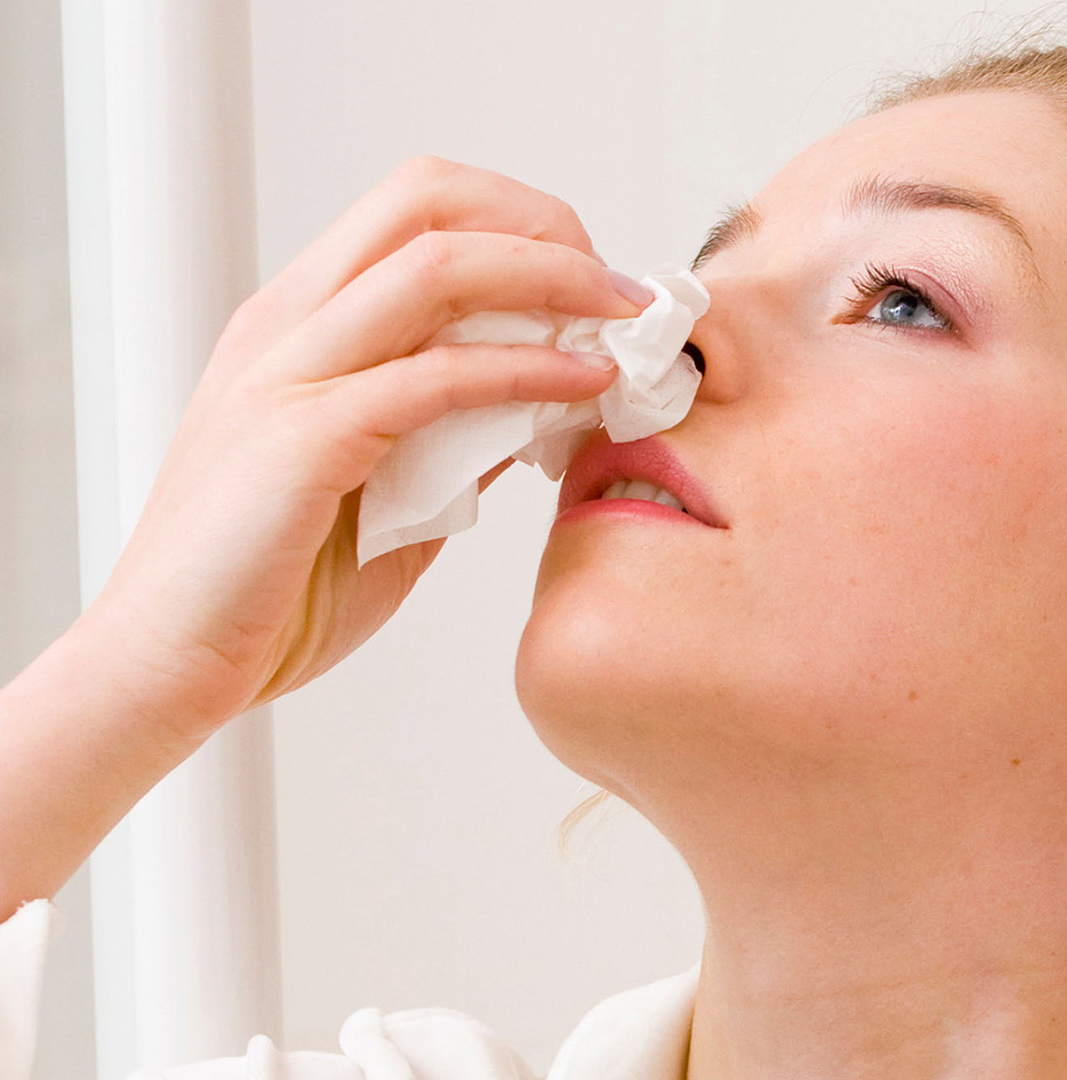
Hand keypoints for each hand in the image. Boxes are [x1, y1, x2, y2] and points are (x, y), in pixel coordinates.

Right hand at [75, 155, 643, 742]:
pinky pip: (438, 375)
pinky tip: (585, 387)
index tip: (596, 279)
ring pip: (436, 264)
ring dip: (554, 278)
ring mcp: (288, 372)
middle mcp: (288, 323)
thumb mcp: (389, 489)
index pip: (419, 207)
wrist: (167, 668)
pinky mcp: (304, 438)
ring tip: (622, 320)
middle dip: (545, 223)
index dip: (522, 221)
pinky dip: (530, 369)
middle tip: (617, 289)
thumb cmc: (271, 589)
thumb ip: (457, 435)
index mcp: (300, 322)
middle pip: (428, 198)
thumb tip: (543, 402)